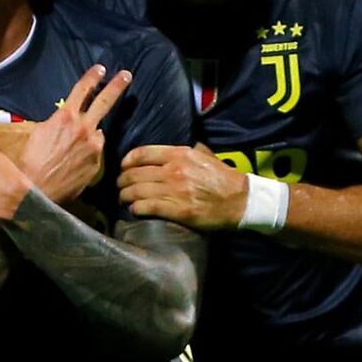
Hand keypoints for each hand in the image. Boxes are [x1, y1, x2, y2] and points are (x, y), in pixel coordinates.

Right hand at [20, 65, 131, 203]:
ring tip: (69, 153)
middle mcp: (84, 128)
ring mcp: (93, 146)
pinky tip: (72, 166)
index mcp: (66, 117)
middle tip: (127, 75)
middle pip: (104, 102)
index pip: (82, 90)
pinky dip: (87, 156)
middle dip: (117, 86)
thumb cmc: (30, 159)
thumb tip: (66, 121)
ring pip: (97, 135)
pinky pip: (95, 154)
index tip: (101, 68)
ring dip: (89, 138)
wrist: (36, 188)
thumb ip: (58, 122)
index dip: (92, 77)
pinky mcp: (97, 164)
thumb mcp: (38, 132)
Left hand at [117, 143, 247, 229]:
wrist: (240, 200)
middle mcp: (174, 170)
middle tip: (120, 186)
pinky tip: (134, 210)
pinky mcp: (178, 210)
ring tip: (124, 199)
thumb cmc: (222, 177)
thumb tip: (166, 150)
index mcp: (179, 154)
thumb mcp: (203, 154)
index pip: (141, 154)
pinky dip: (136, 208)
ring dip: (125, 196)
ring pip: (137, 191)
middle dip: (122, 181)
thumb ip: (183, 151)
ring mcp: (175, 191)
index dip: (126, 161)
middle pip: (134, 174)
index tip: (122, 167)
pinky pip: (147, 207)